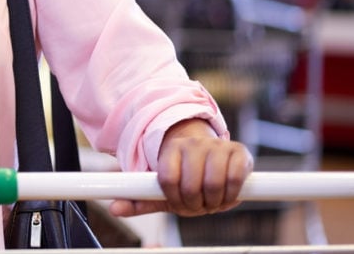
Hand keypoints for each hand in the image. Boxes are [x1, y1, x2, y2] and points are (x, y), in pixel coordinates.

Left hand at [109, 118, 252, 217]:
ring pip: (214, 184)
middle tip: (198, 206)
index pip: (167, 180)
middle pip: (191, 185)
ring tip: (211, 201)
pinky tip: (227, 195)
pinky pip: (235, 179)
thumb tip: (115, 209)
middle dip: (194, 204)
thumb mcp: (162, 189)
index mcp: (171, 149)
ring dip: (214, 202)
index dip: (174, 198)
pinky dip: (232, 195)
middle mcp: (193, 144)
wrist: (211, 155)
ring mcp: (217, 145)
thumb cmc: (185, 176)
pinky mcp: (239, 151)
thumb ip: (139, 200)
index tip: (178, 203)